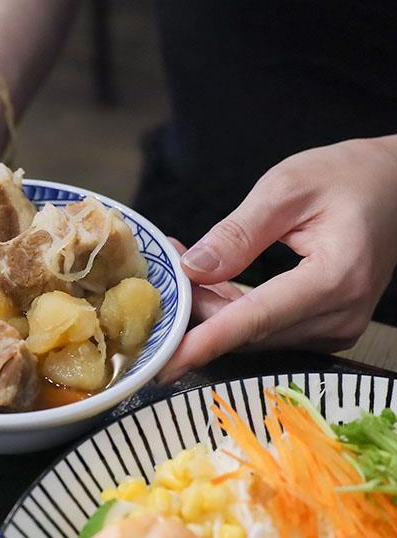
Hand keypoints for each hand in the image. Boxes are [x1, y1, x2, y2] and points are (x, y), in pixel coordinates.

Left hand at [159, 136, 396, 381]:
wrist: (396, 185)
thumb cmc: (346, 177)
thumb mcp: (286, 187)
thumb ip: (238, 233)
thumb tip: (192, 269)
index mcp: (334, 278)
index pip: (257, 318)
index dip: (207, 340)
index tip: (168, 361)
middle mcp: (339, 315)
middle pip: (251, 330)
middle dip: (199, 313)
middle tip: (164, 281)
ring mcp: (336, 327)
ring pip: (255, 333)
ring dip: (213, 310)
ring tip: (183, 273)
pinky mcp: (327, 327)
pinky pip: (267, 328)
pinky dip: (233, 309)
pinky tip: (209, 283)